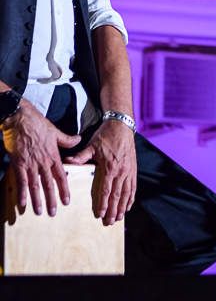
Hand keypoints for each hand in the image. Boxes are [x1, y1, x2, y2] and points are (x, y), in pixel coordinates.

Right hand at [1, 101, 80, 215]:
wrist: (20, 119)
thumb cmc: (38, 125)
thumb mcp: (56, 132)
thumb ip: (67, 139)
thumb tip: (79, 139)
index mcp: (54, 156)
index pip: (61, 176)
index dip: (64, 189)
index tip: (67, 202)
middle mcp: (43, 162)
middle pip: (48, 184)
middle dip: (51, 199)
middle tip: (53, 213)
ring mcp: (30, 163)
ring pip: (35, 185)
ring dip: (37, 200)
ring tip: (39, 212)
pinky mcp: (18, 163)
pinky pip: (20, 180)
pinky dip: (21, 192)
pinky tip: (21, 203)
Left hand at [65, 119, 136, 225]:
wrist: (122, 127)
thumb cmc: (105, 136)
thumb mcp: (92, 145)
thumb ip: (81, 156)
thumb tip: (68, 162)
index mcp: (109, 167)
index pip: (106, 190)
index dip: (103, 203)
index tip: (100, 214)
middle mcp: (121, 171)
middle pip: (117, 195)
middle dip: (113, 210)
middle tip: (109, 223)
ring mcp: (128, 171)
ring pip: (126, 193)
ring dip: (122, 207)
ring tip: (119, 219)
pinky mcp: (133, 169)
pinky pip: (133, 186)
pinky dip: (131, 197)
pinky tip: (128, 206)